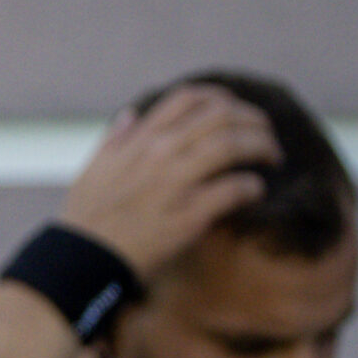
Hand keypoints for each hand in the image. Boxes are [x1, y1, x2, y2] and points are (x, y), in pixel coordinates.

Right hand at [61, 84, 278, 277]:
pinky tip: (255, 191)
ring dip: (262, 146)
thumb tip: (131, 115)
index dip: (222, 99)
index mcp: (140, 139)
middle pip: (221, 116)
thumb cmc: (88, 216)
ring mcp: (175, 183)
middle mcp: (160, 153)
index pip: (190, 98)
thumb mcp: (94, 167)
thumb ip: (115, 138)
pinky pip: (235, 189)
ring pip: (233, 145)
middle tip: (267, 135)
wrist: (84, 259)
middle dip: (254, 120)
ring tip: (272, 158)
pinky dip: (252, 186)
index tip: (236, 111)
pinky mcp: (189, 216)